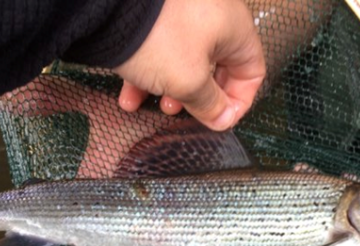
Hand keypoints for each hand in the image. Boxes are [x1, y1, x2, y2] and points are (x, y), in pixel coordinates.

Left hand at [115, 0, 265, 130]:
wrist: (106, 4)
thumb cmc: (158, 36)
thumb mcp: (188, 80)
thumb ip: (210, 104)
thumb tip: (223, 119)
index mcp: (233, 29)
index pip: (252, 72)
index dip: (239, 102)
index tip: (218, 120)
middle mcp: (213, 17)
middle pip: (218, 69)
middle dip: (200, 98)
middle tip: (184, 113)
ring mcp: (183, 15)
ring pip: (186, 63)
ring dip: (172, 90)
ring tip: (156, 105)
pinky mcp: (155, 19)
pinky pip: (160, 51)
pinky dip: (148, 75)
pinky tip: (129, 95)